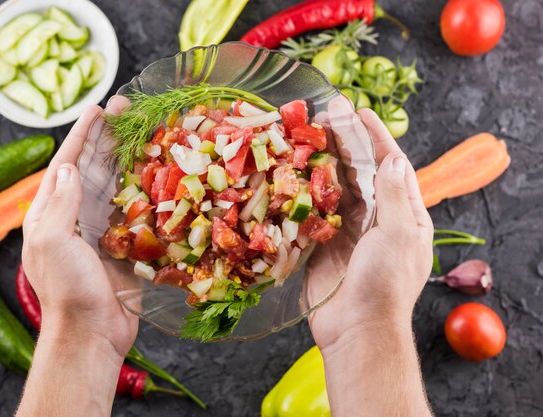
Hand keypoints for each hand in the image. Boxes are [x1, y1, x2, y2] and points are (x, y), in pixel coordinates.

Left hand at [22, 96, 137, 357]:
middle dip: (110, 137)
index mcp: (52, 212)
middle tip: (129, 109)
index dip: (83, 134)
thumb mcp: (51, 243)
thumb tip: (69, 164)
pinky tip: (161, 172)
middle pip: (94, 166)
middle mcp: (77, 215)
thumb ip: (60, 203)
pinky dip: (147, 189)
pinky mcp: (126, 243)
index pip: (67, 163)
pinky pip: (137, 208)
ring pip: (117, 183)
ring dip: (130, 157)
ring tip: (147, 131)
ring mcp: (102, 228)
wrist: (91, 331)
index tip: (99, 109)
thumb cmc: (67, 289)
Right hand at [309, 108, 433, 351]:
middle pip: (361, 172)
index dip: (377, 138)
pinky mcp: (324, 243)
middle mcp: (378, 219)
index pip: (392, 166)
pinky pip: (315, 210)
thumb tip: (393, 159)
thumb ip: (393, 195)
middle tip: (326, 116)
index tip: (360, 113)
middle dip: (346, 143)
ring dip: (324, 162)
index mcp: (405, 215)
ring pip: (336, 187)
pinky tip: (294, 172)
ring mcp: (350, 230)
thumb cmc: (385, 284)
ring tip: (307, 135)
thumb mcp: (398, 234)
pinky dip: (306, 191)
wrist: (356, 328)